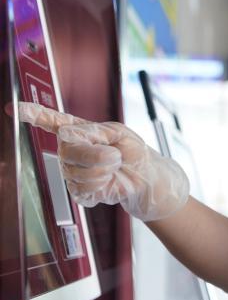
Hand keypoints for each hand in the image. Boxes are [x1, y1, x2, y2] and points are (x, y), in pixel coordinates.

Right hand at [19, 101, 189, 220]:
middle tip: (115, 156)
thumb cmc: (131, 151)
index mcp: (77, 131)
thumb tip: (67, 133)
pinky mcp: (77, 190)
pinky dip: (102, 186)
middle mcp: (68, 150)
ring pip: (79, 173)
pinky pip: (83, 189)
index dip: (31, 114)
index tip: (14, 108)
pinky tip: (107, 181)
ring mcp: (70, 171)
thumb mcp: (119, 133)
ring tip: (112, 168)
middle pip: (71, 151)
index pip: (49, 120)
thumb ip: (94, 131)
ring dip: (104, 171)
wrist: (142, 176)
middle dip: (99, 155)